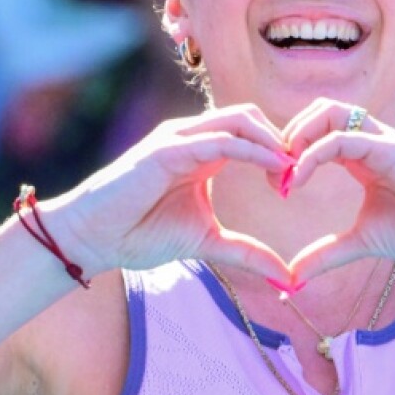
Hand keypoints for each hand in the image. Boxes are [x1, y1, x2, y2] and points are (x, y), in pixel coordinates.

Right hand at [55, 104, 294, 280]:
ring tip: (294, 170)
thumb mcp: (207, 242)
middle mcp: (192, 136)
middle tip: (302, 173)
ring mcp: (179, 138)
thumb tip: (287, 277)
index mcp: (203, 152)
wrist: (92, 238)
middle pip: (251, 117)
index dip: (280, 152)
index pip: (252, 133)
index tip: (298, 183)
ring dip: (273, 141)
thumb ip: (246, 252)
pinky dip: (252, 150)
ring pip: (239, 120)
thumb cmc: (140, 234)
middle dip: (283, 140)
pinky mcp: (167, 148)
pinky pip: (220, 140)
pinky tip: (275, 168)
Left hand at [280, 98, 394, 281]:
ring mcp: (385, 140)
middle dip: (289, 135)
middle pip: (320, 110)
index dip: (292, 150)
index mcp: (365, 154)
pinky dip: (314, 153)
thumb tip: (293, 276)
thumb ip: (327, 252)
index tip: (277, 186)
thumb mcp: (363, 242)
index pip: (319, 130)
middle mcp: (373, 139)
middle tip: (276, 175)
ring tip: (285, 173)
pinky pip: (345, 137)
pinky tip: (299, 179)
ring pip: (330, 112)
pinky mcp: (394, 150)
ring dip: (298, 135)